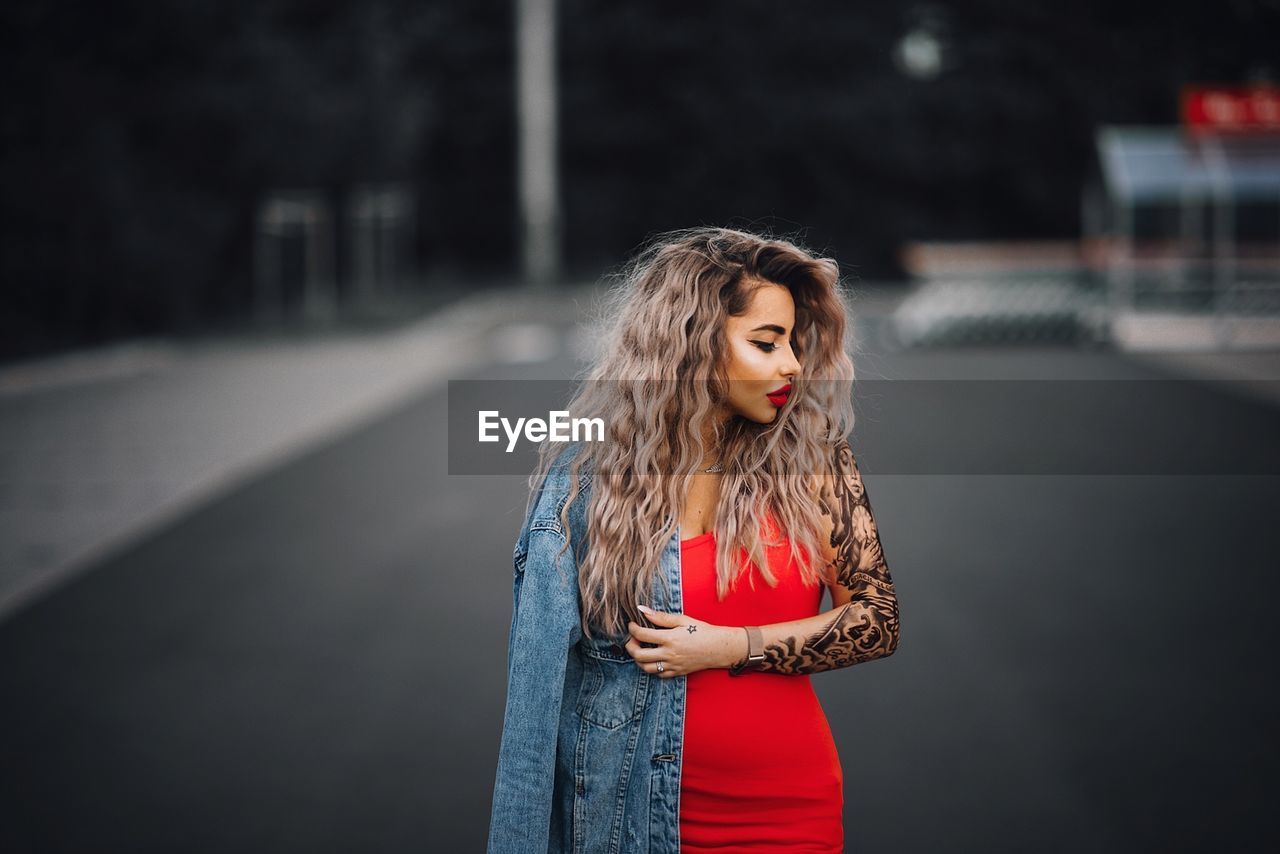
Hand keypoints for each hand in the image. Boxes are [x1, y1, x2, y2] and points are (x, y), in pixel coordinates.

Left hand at [624, 606, 739, 677]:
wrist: (719, 648)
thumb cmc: (701, 631)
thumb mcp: (682, 620)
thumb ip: (661, 617)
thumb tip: (642, 610)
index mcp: (670, 638)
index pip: (641, 635)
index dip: (632, 629)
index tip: (632, 625)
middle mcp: (669, 654)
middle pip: (639, 655)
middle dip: (630, 646)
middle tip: (632, 640)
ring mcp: (672, 665)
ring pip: (646, 668)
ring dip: (638, 659)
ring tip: (640, 650)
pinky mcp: (677, 672)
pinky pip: (658, 675)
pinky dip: (652, 668)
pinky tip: (654, 659)